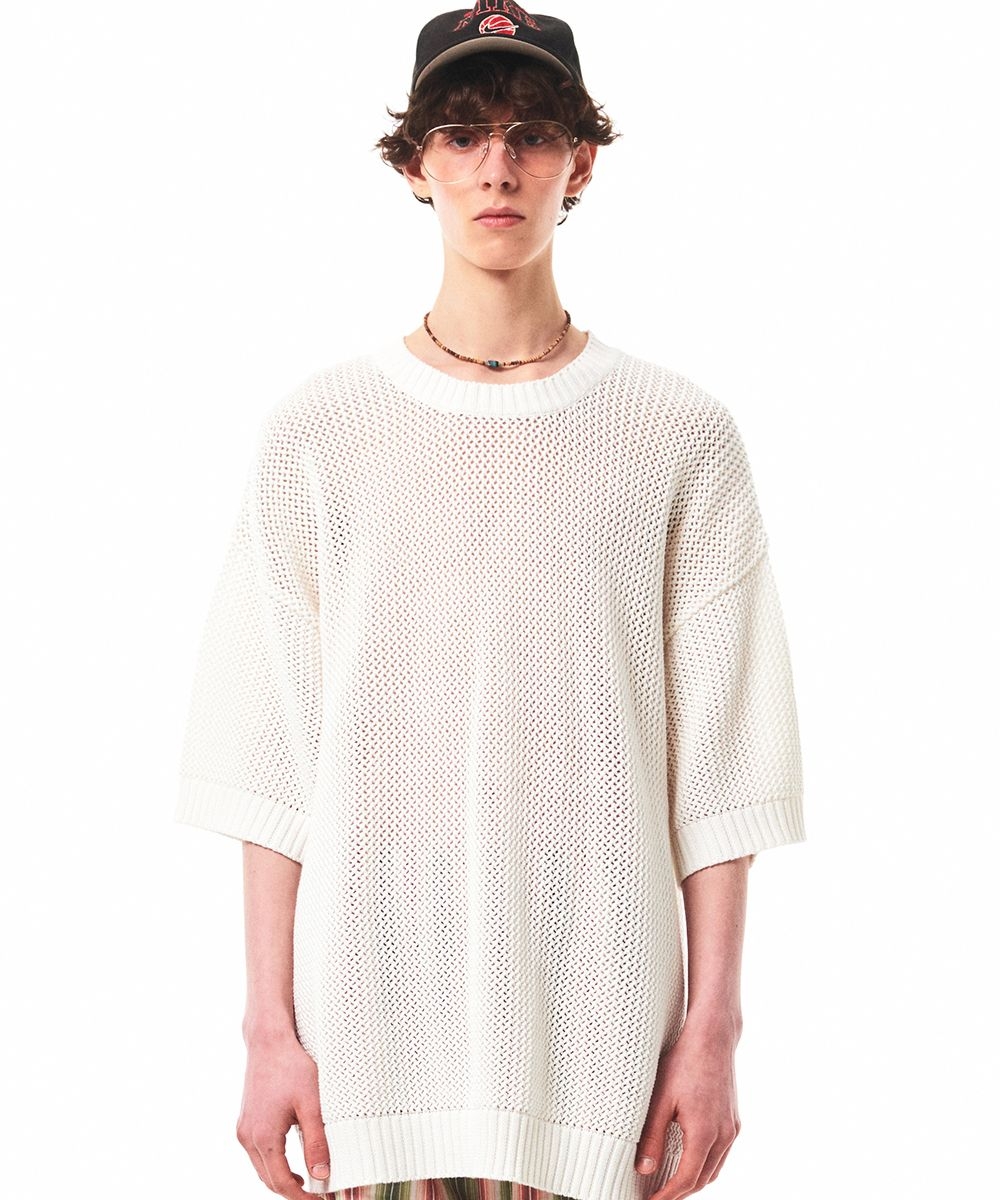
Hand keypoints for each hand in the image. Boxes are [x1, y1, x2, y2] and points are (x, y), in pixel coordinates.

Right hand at [236, 1030, 330, 1196]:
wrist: (269, 1041)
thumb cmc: (291, 1066)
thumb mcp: (311, 1103)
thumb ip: (317, 1141)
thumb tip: (322, 1173)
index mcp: (263, 1137)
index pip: (281, 1182)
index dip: (300, 1196)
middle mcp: (248, 1137)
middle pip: (268, 1179)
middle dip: (291, 1191)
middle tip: (315, 1194)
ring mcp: (243, 1129)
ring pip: (261, 1167)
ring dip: (281, 1178)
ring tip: (306, 1182)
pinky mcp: (245, 1121)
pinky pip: (257, 1153)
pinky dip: (272, 1163)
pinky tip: (289, 1161)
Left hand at [633, 1017, 740, 1199]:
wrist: (712, 1037)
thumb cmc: (683, 1062)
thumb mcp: (660, 1099)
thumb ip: (651, 1136)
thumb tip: (644, 1170)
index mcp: (704, 1133)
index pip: (686, 1181)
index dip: (668, 1197)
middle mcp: (723, 1135)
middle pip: (702, 1180)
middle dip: (680, 1192)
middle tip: (657, 1196)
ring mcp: (732, 1128)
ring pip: (714, 1169)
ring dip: (694, 1181)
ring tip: (670, 1184)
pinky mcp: (734, 1120)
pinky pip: (721, 1154)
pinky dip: (705, 1165)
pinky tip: (690, 1160)